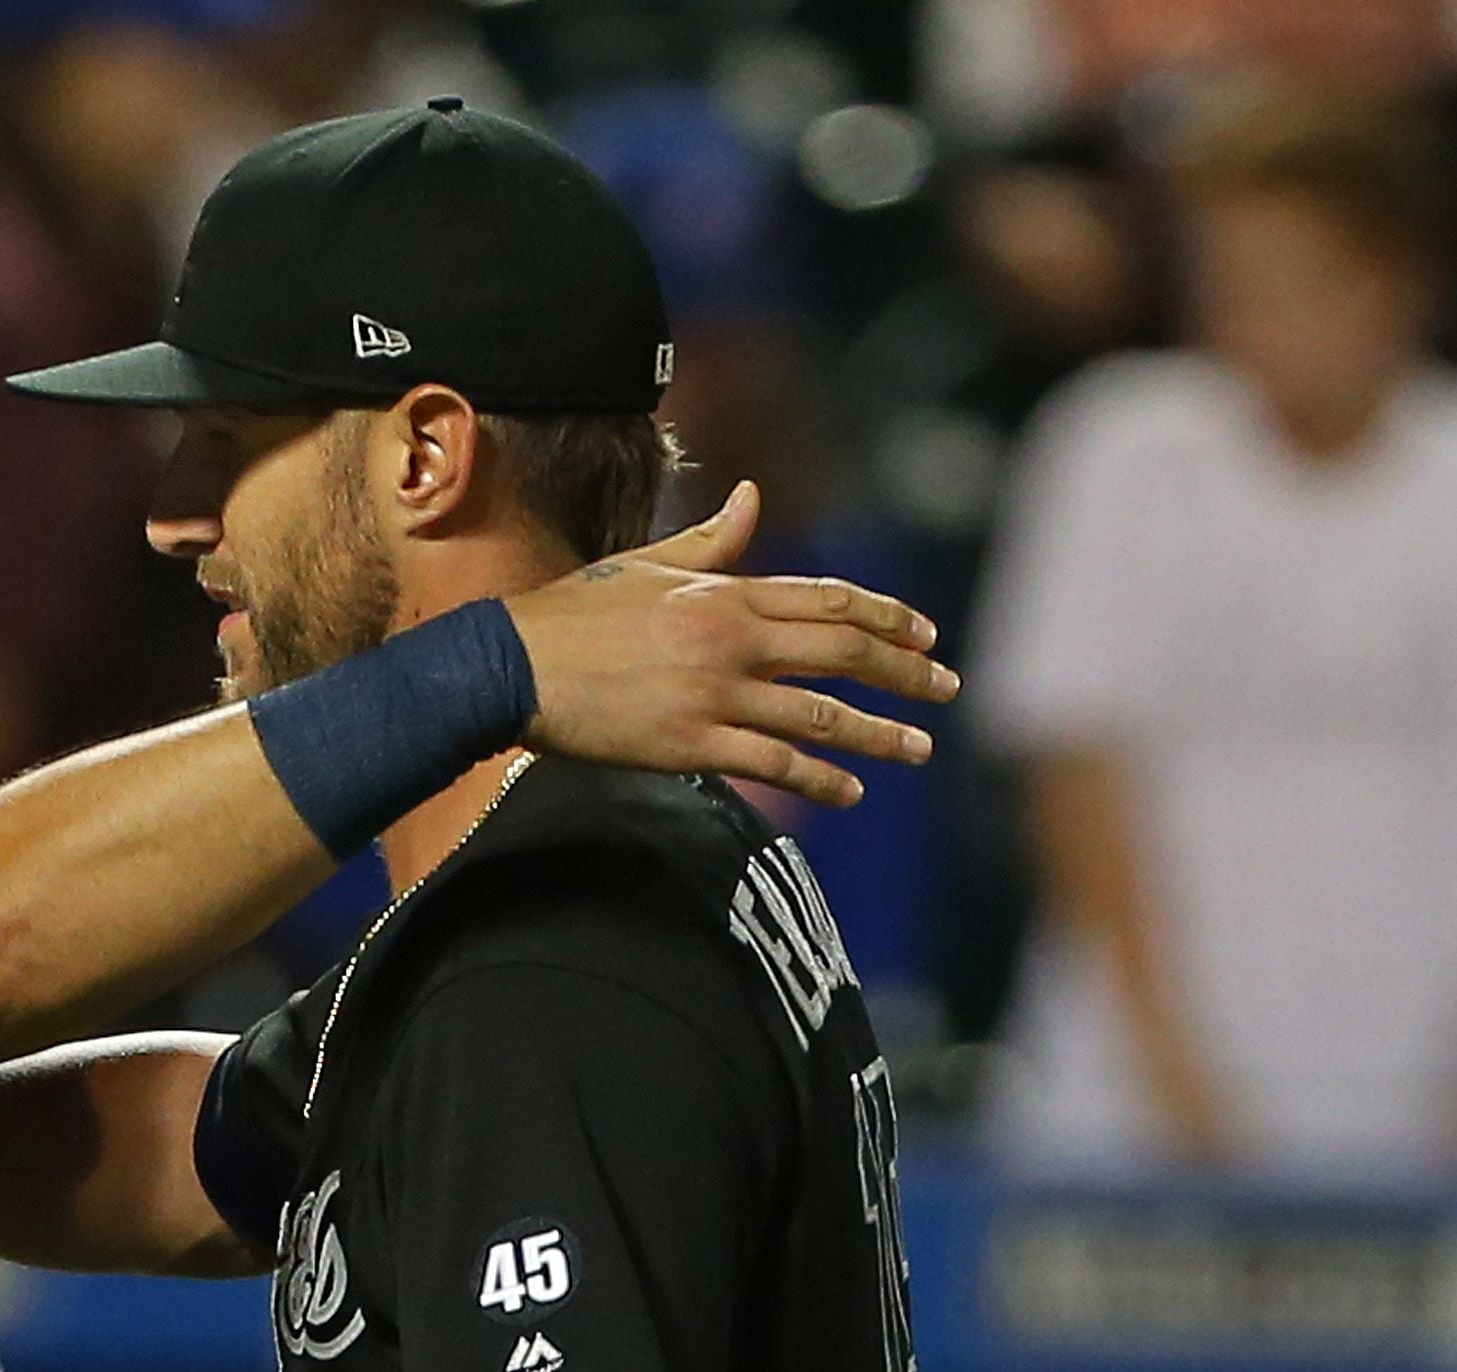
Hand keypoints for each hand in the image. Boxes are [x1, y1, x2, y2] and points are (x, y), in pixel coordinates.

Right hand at [506, 482, 955, 810]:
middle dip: (904, 672)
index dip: (887, 617)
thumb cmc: (573, 613)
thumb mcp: (646, 565)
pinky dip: (820, 777)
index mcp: (724, 593)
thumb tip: (753, 496)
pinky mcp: (688, 743)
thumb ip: (711, 540)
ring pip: (819, 714)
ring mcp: (712, 694)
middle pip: (842, 653)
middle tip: (947, 688)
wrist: (509, 663)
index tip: (927, 634)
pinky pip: (773, 762)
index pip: (829, 600)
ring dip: (879, 734)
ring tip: (919, 749)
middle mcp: (730, 639)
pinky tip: (852, 791)